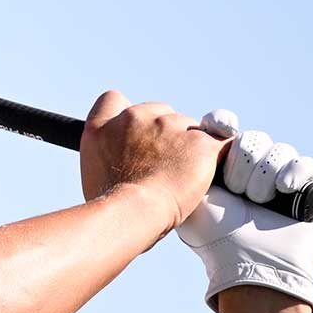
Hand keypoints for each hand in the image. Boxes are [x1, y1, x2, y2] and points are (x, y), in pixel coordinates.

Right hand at [80, 90, 229, 236]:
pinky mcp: (200, 141)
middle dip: (165, 135)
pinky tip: (212, 173)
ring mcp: (169, 126)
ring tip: (181, 179)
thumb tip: (123, 161)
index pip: (114, 100)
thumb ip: (107, 153)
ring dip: (189, 147)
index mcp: (103, 126)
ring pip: (190, 128)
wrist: (133, 212)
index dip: (127, 117)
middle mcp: (134, 118)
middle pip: (160, 113)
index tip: (135, 135)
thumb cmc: (112, 205)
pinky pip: (221, 141)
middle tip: (162, 168)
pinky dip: (218, 156)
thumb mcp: (91, 171)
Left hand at [175, 110, 312, 311]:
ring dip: (265, 175)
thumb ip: (182, 165)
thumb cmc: (215, 237)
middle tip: (238, 190)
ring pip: (279, 150)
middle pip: (253, 139)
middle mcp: (252, 172)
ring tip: (259, 201)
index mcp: (222, 168)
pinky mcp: (311, 191)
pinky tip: (284, 188)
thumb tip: (183, 132)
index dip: (222, 123)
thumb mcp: (190, 198)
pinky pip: (307, 164)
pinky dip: (295, 173)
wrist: (249, 264)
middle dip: (244, 162)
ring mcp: (282, 180)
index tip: (222, 127)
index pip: (224, 128)